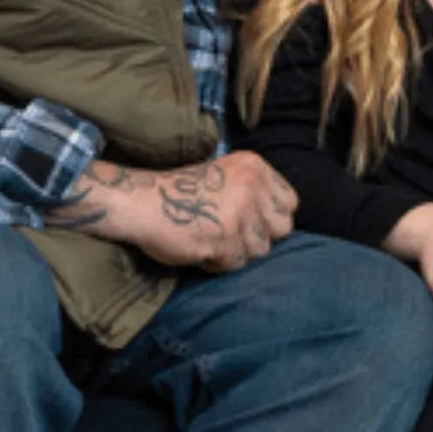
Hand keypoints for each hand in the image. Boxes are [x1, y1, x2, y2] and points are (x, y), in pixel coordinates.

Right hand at [48, 152, 295, 271]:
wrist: (142, 202)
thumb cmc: (182, 192)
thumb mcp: (227, 176)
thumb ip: (255, 192)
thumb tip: (281, 221)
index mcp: (255, 167)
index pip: (290, 202)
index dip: (273, 217)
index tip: (255, 223)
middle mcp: (252, 187)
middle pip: (282, 228)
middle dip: (261, 236)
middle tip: (234, 235)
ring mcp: (240, 213)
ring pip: (260, 250)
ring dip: (238, 252)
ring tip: (213, 240)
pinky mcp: (225, 239)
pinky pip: (236, 263)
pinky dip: (219, 263)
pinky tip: (202, 249)